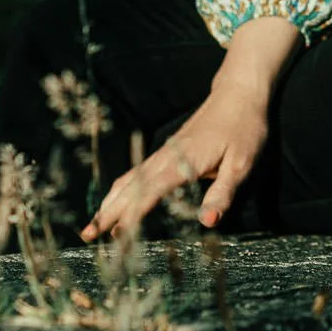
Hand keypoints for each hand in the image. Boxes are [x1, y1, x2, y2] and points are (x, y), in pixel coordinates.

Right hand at [80, 80, 268, 240]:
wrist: (239, 93)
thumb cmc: (244, 128)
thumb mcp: (241, 163)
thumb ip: (223, 193)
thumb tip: (208, 221)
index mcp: (184, 161)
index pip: (151, 192)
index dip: (133, 215)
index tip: (117, 238)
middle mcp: (168, 156)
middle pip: (131, 187)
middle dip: (108, 212)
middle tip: (87, 236)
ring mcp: (165, 152)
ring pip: (129, 179)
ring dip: (110, 202)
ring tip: (93, 226)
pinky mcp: (168, 151)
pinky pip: (137, 173)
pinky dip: (121, 190)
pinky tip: (114, 201)